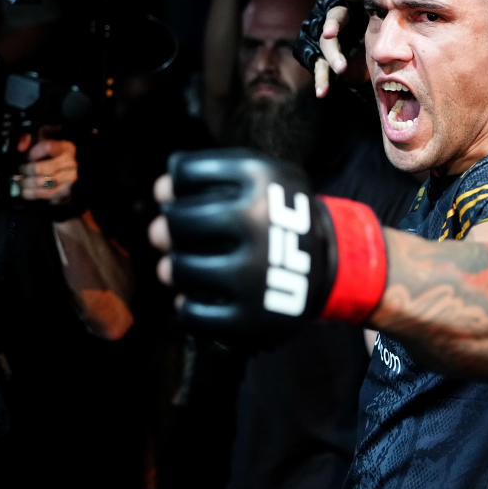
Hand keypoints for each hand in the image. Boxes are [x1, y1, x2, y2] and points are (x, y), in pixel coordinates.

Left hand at [15, 130, 77, 203]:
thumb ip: (27, 139)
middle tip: (20, 172)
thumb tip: (21, 146)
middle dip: (29, 171)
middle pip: (48, 168)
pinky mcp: (66, 191)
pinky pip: (49, 194)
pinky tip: (26, 191)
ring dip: (30, 183)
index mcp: (65, 148)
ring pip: (48, 183)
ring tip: (20, 182)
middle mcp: (71, 164)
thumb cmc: (49, 156)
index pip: (48, 147)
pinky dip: (35, 193)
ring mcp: (70, 179)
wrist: (61, 170)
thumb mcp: (40, 142)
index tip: (27, 157)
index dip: (34, 152)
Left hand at [147, 149, 385, 333]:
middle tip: (171, 234)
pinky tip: (195, 297)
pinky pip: (192, 313)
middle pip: (177, 221)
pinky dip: (186, 306)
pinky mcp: (250, 315)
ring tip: (181, 266)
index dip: (173, 185)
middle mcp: (257, 223)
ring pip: (180, 268)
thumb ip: (210, 174)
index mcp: (261, 180)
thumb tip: (159, 192)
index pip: (186, 173)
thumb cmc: (278, 215)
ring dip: (172, 267)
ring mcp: (254, 273)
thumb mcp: (262, 176)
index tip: (179, 196)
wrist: (328, 264)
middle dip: (168, 226)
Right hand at [312, 0, 368, 97]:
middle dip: (333, 51)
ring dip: (332, 64)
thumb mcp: (372, 6)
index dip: (332, 25)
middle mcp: (333, 28)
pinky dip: (322, 81)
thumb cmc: (375, 17)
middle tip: (342, 65)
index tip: (330, 34)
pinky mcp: (327, 60)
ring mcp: (329, 45)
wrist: (378, 40)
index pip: (336, 17)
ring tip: (341, 73)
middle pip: (329, 39)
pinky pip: (321, 70)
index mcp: (344, 13)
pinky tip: (321, 93)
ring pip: (325, 53)